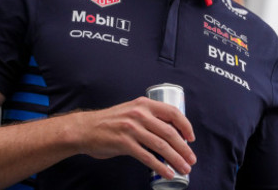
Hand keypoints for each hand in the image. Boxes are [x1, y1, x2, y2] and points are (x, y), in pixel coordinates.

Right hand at [77, 97, 196, 178]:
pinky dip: (160, 167)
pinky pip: (147, 157)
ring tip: (184, 169)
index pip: (172, 112)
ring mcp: (132, 128)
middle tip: (192, 160)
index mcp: (144, 104)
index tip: (191, 139)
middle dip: (184, 148)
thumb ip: (149, 118)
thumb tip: (171, 133)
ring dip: (176, 159)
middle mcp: (139, 114)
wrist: (85, 129)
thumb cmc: (111, 122)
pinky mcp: (124, 143)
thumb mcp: (132, 111)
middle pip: (169, 132)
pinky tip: (167, 173)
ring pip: (161, 146)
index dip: (185, 126)